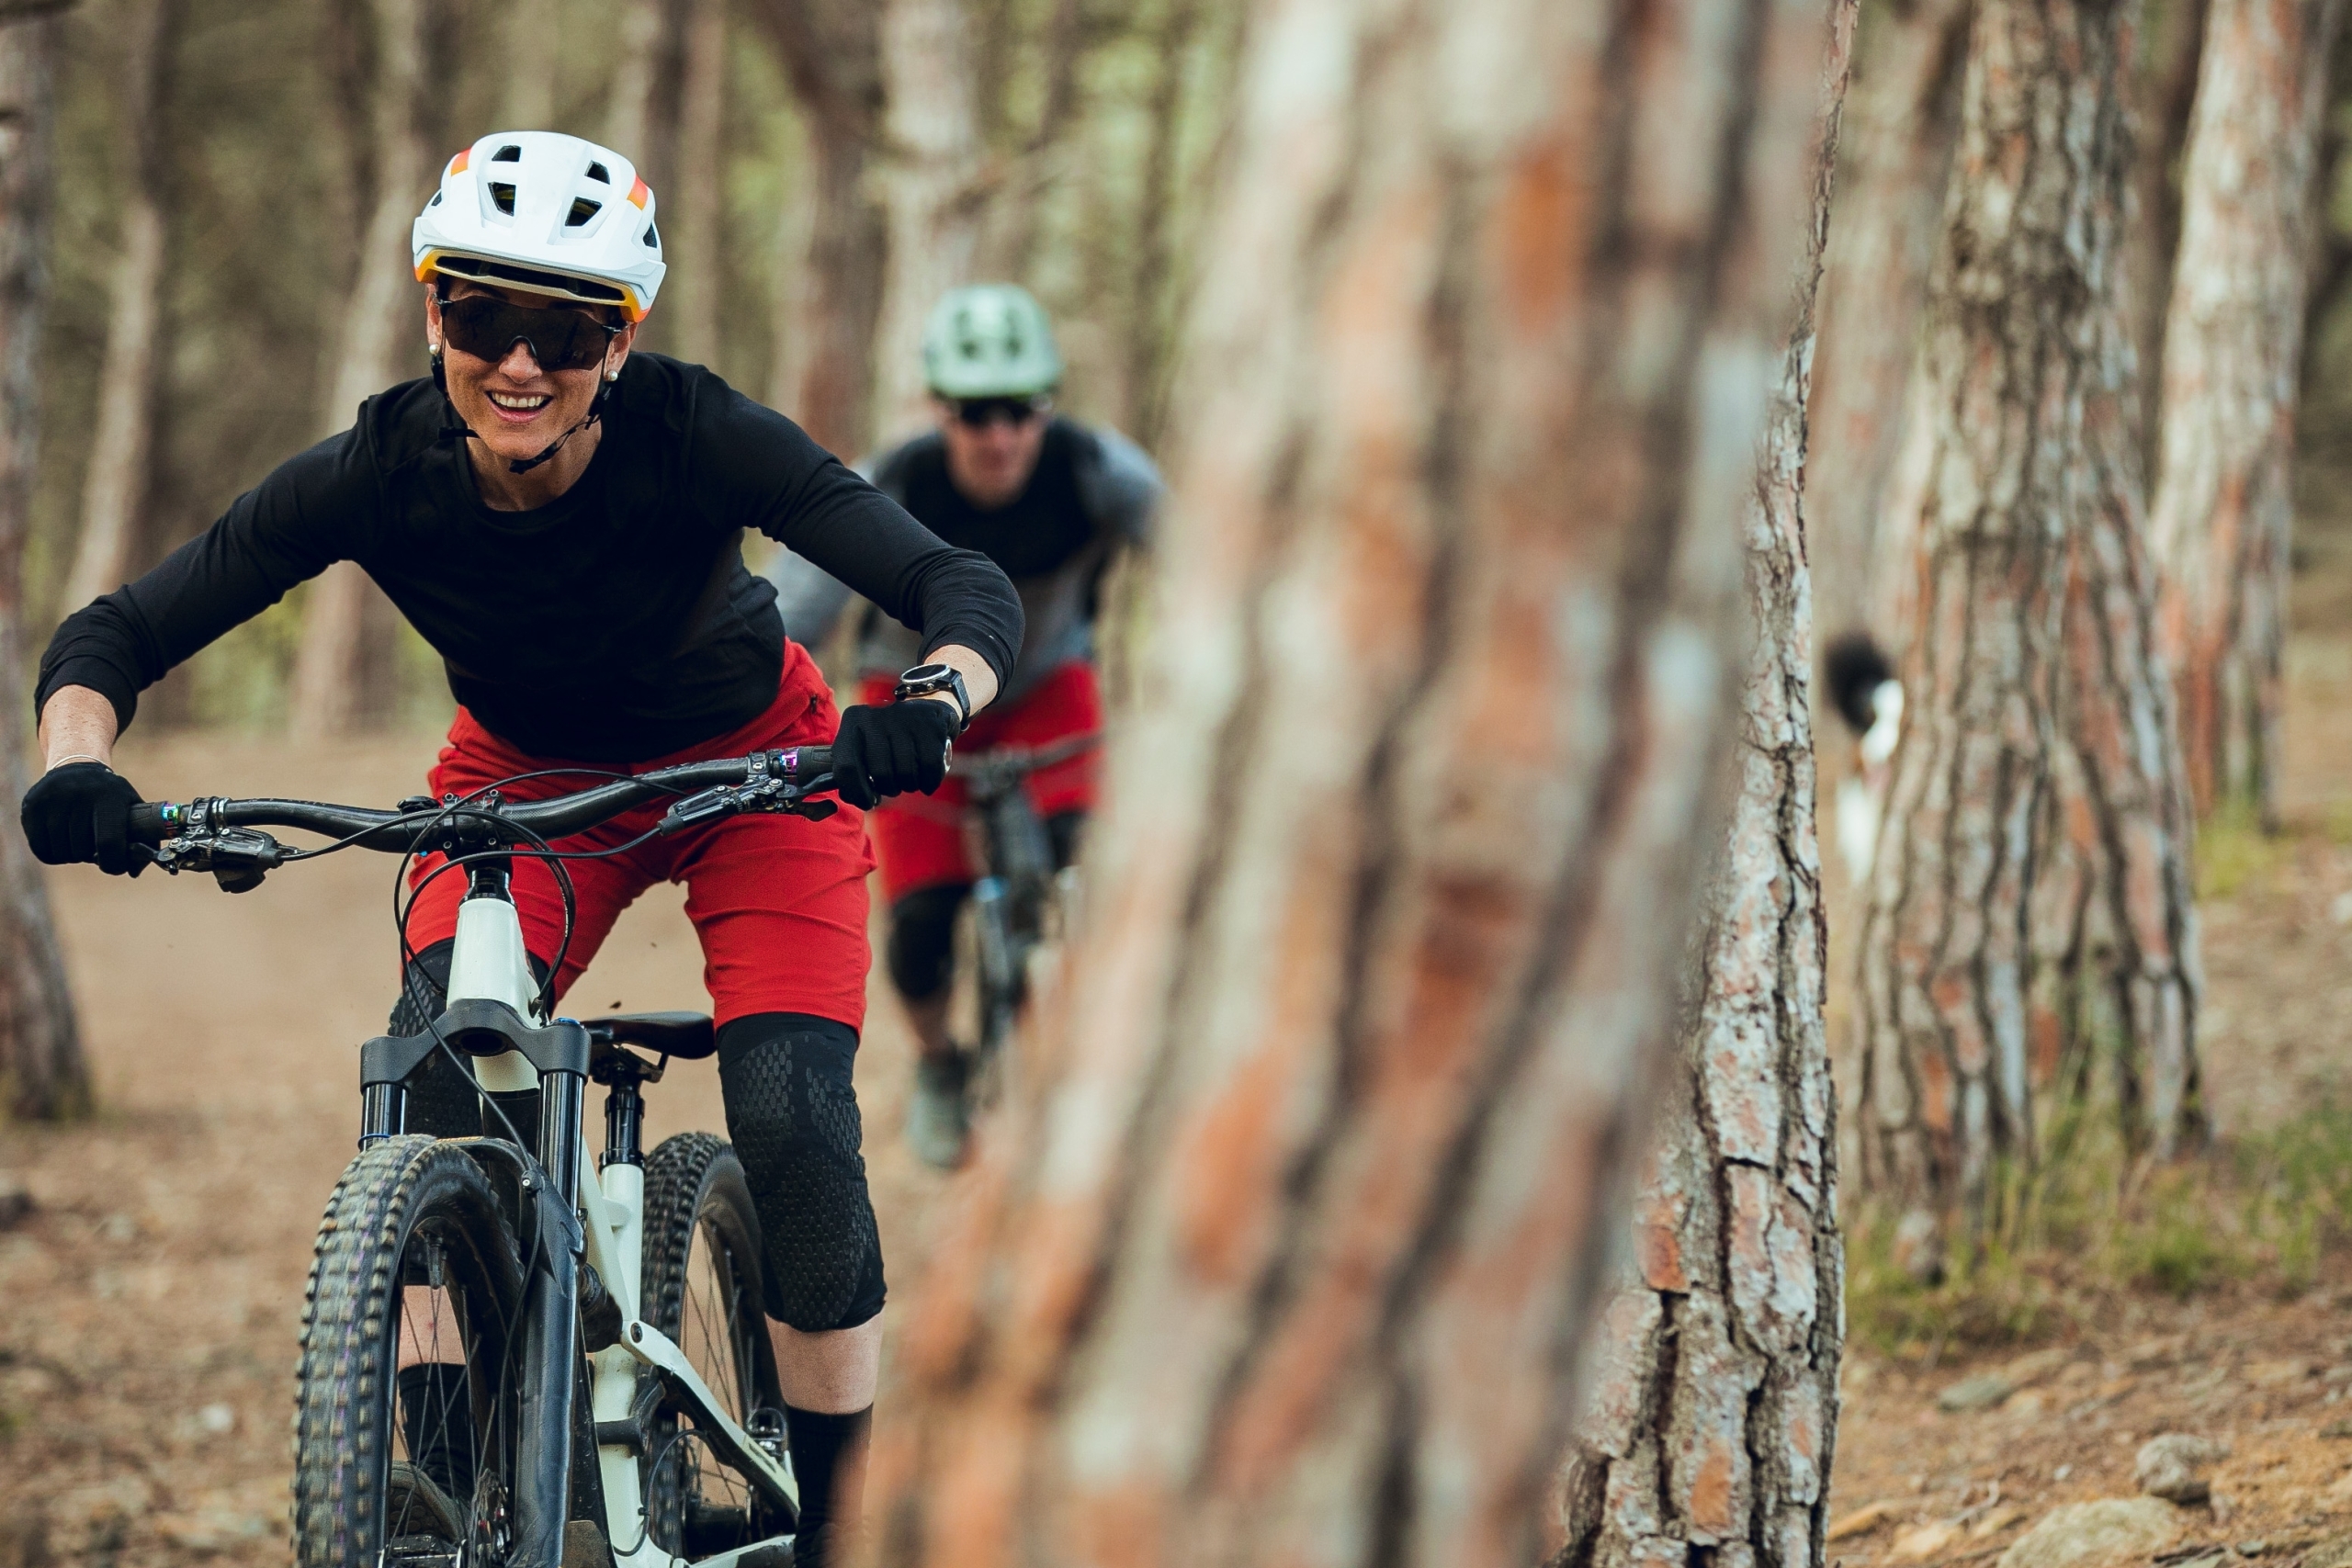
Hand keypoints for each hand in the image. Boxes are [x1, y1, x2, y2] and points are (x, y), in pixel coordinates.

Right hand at [22, 761, 143, 874]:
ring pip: (61, 852)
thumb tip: (134, 871)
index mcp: (109, 796)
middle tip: (95, 847)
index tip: (114, 866)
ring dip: (73, 856)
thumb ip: (144, 839)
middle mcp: (78, 794)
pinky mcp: (31, 806)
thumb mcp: (132, 807)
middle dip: (92, 857)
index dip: (113, 863)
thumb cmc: (110, 796)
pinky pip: (40, 849)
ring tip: (80, 842)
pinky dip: (53, 855)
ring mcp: (51, 799)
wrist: (77, 767)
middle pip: (82, 850)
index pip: (109, 842)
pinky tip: (63, 844)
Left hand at [831, 699, 957, 809]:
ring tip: (909, 781)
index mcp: (853, 722)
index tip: (868, 802)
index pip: (846, 767)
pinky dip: (928, 783)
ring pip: (906, 772)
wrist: (924, 711)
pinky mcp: (931, 725)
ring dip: (909, 786)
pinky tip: (926, 782)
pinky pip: (930, 768)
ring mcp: (905, 718)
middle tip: (893, 786)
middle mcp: (876, 717)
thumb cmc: (887, 739)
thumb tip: (852, 797)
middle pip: (880, 773)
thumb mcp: (864, 745)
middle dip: (888, 789)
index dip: (856, 792)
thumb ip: (852, 771)